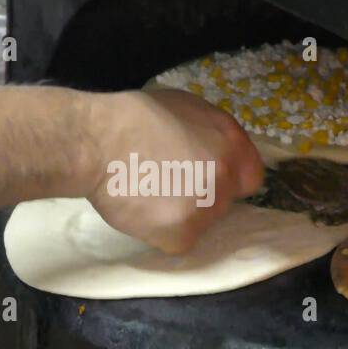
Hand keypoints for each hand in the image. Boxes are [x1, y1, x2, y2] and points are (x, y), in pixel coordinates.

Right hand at [86, 88, 264, 253]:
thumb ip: (213, 133)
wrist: (97, 143)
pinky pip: (178, 240)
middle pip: (224, 202)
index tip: (206, 178)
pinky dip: (161, 232)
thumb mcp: (186, 108)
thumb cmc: (133, 118)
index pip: (250, 178)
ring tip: (149, 195)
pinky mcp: (182, 235)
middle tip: (167, 183)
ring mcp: (206, 209)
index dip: (227, 179)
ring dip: (181, 214)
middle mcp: (225, 177)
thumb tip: (220, 153)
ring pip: (201, 222)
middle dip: (202, 196)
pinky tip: (142, 211)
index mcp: (230, 143)